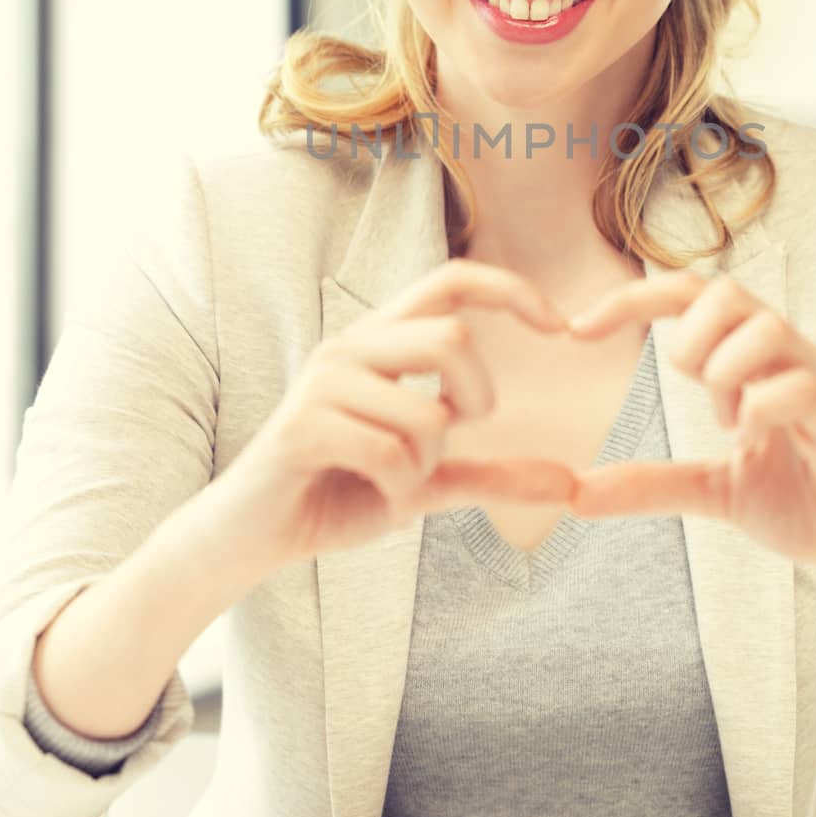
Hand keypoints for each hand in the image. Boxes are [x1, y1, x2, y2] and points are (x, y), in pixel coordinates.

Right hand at [212, 259, 577, 570]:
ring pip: (428, 412)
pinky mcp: (304, 428)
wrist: (248, 536)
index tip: (560, 324)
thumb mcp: (424, 480)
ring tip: (392, 481)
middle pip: (453, 338)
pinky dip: (398, 493)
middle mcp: (350, 347)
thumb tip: (567, 480)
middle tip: (454, 438)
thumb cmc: (337, 491)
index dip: (510, 289)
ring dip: (426, 464)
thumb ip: (490, 474)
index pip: (451, 280)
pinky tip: (371, 498)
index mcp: (379, 341)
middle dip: (476, 400)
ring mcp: (323, 384)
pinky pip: (393, 456)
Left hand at [565, 271, 815, 595]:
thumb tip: (573, 493)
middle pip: (723, 290)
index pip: (689, 294)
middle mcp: (787, 353)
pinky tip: (754, 444)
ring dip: (725, 373)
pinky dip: (760, 411)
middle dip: (688, 340)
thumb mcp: (716, 491)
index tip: (574, 329)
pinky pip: (799, 385)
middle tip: (695, 398)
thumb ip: (652, 483)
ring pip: (762, 325)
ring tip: (732, 425)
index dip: (630, 299)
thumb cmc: (811, 503)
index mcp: (753, 358)